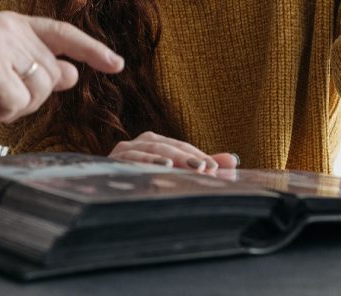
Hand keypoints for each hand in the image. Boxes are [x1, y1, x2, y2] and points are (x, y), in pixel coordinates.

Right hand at [0, 12, 123, 124]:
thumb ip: (32, 66)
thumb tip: (71, 74)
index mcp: (11, 23)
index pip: (62, 33)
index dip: (91, 50)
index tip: (116, 64)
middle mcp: (8, 29)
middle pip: (51, 74)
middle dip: (30, 97)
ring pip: (38, 92)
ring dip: (13, 108)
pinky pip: (17, 105)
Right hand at [109, 131, 239, 172]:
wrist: (107, 199)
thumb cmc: (144, 185)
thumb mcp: (176, 176)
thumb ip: (202, 166)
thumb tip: (234, 161)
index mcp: (155, 142)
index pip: (181, 146)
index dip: (199, 156)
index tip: (216, 169)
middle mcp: (140, 142)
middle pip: (168, 145)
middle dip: (189, 156)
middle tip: (207, 168)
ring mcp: (125, 150)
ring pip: (153, 147)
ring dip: (173, 156)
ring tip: (191, 166)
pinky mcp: (114, 159)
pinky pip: (133, 157)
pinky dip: (149, 160)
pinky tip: (164, 166)